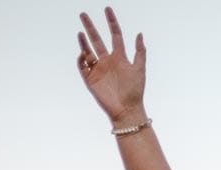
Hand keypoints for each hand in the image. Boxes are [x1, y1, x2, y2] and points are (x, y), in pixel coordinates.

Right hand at [77, 7, 146, 127]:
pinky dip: (81, 59)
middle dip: (90, 27)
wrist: (127, 110)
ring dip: (83, 42)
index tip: (107, 9)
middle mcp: (108, 61)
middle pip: (97, 39)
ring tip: (80, 32)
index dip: (112, 22)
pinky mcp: (90, 79)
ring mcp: (98, 69)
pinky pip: (83, 66)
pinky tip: (83, 53)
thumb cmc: (135, 91)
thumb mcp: (140, 69)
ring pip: (88, 51)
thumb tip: (139, 33)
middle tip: (83, 14)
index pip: (115, 35)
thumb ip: (139, 52)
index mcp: (120, 57)